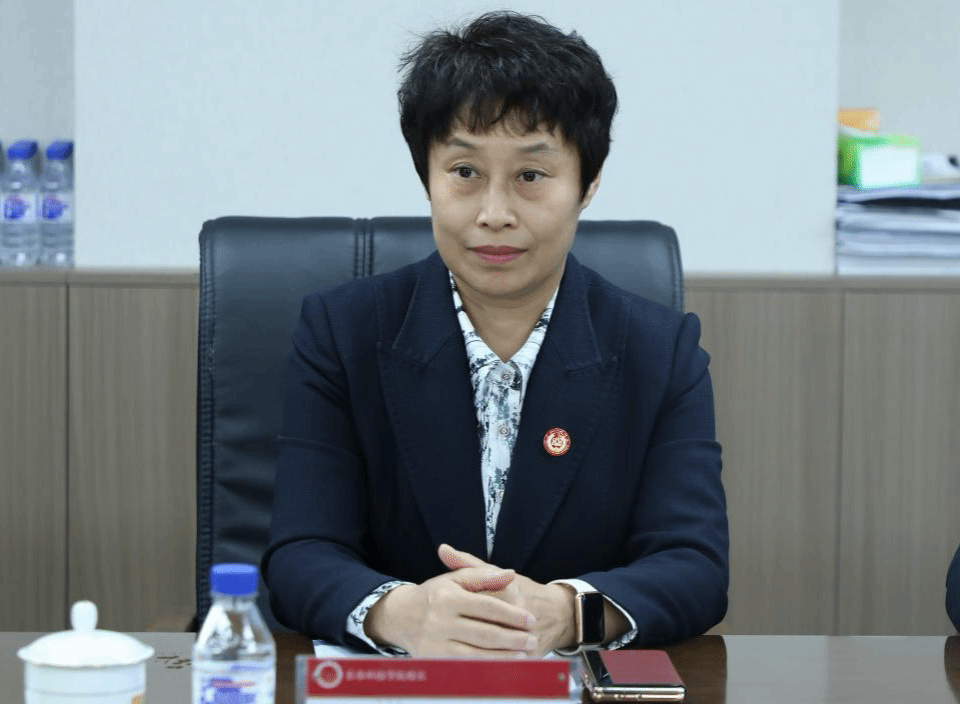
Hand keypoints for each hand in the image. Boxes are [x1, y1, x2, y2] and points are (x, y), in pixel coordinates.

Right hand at [364, 562, 538, 656]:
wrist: (401, 616)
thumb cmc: (435, 595)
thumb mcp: (455, 579)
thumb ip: (483, 575)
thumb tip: (511, 573)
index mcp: (448, 598)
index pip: (488, 607)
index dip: (512, 615)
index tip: (530, 619)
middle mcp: (441, 622)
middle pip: (486, 634)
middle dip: (513, 638)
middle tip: (532, 638)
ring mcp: (437, 645)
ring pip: (478, 656)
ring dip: (504, 657)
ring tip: (524, 653)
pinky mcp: (435, 662)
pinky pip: (466, 669)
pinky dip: (487, 669)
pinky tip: (503, 667)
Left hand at [438, 544, 575, 654]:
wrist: (558, 614)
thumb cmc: (520, 591)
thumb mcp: (497, 573)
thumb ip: (469, 564)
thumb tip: (443, 549)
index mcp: (508, 590)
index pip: (477, 601)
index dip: (457, 609)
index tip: (439, 613)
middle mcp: (518, 612)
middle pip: (483, 627)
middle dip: (462, 632)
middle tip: (441, 635)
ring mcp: (526, 635)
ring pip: (494, 647)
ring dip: (472, 652)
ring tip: (451, 652)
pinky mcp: (531, 654)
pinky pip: (506, 663)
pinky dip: (489, 666)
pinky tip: (470, 666)